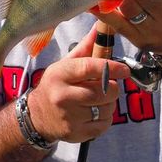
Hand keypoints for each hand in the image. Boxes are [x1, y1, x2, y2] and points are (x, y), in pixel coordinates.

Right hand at [28, 26, 129, 142]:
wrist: (37, 116)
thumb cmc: (56, 85)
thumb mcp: (65, 64)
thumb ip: (85, 48)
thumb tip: (101, 28)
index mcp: (60, 74)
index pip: (90, 67)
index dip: (112, 67)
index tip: (124, 70)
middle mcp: (62, 96)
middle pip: (103, 91)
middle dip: (113, 88)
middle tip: (109, 86)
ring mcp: (68, 117)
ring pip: (107, 108)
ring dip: (110, 103)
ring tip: (100, 100)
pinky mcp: (75, 133)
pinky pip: (104, 124)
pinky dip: (106, 118)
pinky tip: (96, 112)